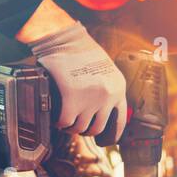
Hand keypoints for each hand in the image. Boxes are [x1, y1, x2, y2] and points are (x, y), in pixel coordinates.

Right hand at [28, 21, 126, 137]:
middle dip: (85, 129)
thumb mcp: (105, 69)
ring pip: (80, 127)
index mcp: (118, 88)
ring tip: (64, 120)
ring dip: (70, 127)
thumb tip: (100, 110)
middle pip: (97, 128)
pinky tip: (56, 118)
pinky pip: (65, 122)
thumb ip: (107, 88)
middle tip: (76, 124)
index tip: (103, 138)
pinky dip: (59, 123)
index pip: (120, 121)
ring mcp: (90, 99)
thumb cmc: (82, 49)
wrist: (65, 38)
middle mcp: (108, 96)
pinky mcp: (71, 99)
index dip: (111, 134)